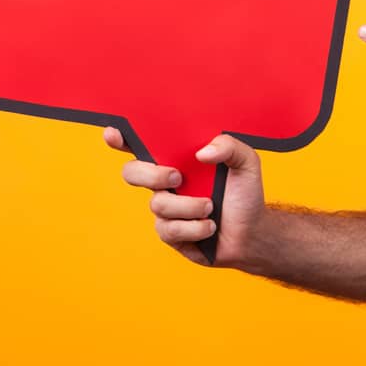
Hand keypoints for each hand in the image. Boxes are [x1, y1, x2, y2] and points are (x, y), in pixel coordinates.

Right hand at [103, 127, 266, 268]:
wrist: (252, 233)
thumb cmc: (244, 194)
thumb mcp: (247, 163)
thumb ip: (230, 147)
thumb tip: (202, 153)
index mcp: (178, 159)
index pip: (143, 145)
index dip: (122, 138)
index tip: (113, 132)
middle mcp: (165, 182)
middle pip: (132, 173)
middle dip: (151, 175)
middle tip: (178, 177)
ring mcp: (165, 208)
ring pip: (158, 204)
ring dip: (189, 206)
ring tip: (211, 207)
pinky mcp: (170, 233)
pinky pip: (170, 229)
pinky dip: (196, 227)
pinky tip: (210, 227)